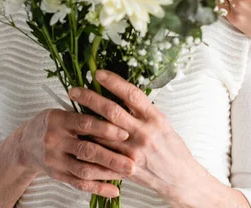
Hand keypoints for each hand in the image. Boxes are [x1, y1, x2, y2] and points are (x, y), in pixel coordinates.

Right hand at [17, 106, 133, 197]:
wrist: (24, 144)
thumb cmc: (51, 123)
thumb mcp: (62, 111)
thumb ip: (83, 114)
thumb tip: (115, 112)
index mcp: (59, 120)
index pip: (84, 123)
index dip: (105, 128)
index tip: (125, 132)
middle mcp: (55, 141)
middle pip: (86, 150)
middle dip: (111, 157)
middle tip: (132, 161)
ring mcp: (55, 160)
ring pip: (84, 170)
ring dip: (108, 173)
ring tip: (127, 173)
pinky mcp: (57, 175)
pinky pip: (78, 184)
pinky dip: (98, 188)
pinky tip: (114, 190)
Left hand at [69, 70, 208, 207]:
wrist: (180, 178)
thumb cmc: (171, 146)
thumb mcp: (162, 121)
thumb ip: (143, 109)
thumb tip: (120, 91)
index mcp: (155, 118)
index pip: (132, 94)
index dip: (114, 82)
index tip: (98, 73)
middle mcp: (144, 133)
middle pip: (112, 112)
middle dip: (90, 99)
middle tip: (74, 90)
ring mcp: (134, 153)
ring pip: (103, 135)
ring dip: (84, 122)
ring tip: (69, 111)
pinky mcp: (127, 168)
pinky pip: (103, 157)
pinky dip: (90, 146)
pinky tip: (77, 138)